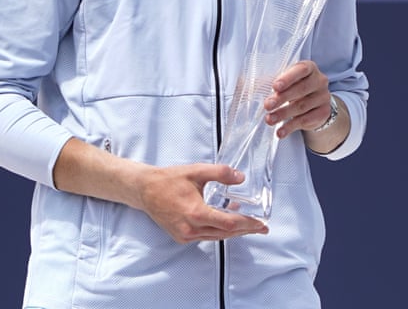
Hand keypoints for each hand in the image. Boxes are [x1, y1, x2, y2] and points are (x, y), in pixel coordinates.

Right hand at [137, 163, 268, 242]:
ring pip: (216, 236)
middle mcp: (190, 228)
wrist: (145, 190)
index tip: (260, 223)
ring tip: (251, 226)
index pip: (228, 223)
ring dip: (234, 232)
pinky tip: (229, 223)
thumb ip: (221, 173)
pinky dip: (219, 231)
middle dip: (246, 230)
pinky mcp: (181, 236)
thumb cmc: (169, 179)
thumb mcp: (197, 171)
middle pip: (225, 233)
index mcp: (195, 213)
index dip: (247, 224)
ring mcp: (185, 235)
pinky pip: (206, 236)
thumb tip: (241, 178)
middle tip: (263, 227)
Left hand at [264, 59, 332, 138]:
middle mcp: (319, 81)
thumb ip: (266, 81)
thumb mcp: (282, 82)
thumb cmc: (293, 88)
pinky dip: (291, 127)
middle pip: (301, 89)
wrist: (313, 105)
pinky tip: (280, 131)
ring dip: (283, 114)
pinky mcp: (323, 112)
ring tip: (269, 119)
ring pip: (302, 106)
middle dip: (282, 98)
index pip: (301, 70)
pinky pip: (306, 120)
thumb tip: (240, 82)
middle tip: (267, 105)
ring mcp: (323, 96)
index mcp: (309, 68)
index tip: (275, 87)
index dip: (288, 78)